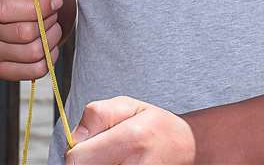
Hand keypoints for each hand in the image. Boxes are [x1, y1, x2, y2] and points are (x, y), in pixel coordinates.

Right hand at [0, 0, 68, 81]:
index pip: (5, 10)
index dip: (37, 8)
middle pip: (22, 34)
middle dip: (47, 21)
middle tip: (52, 11)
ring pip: (31, 54)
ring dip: (50, 38)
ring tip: (50, 24)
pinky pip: (33, 72)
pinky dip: (48, 58)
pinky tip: (47, 42)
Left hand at [67, 98, 195, 164]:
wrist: (188, 148)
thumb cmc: (155, 126)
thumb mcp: (128, 105)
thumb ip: (98, 114)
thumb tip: (75, 138)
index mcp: (131, 139)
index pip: (77, 159)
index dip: (76, 152)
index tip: (87, 146)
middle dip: (87, 161)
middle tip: (103, 152)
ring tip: (114, 158)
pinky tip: (121, 164)